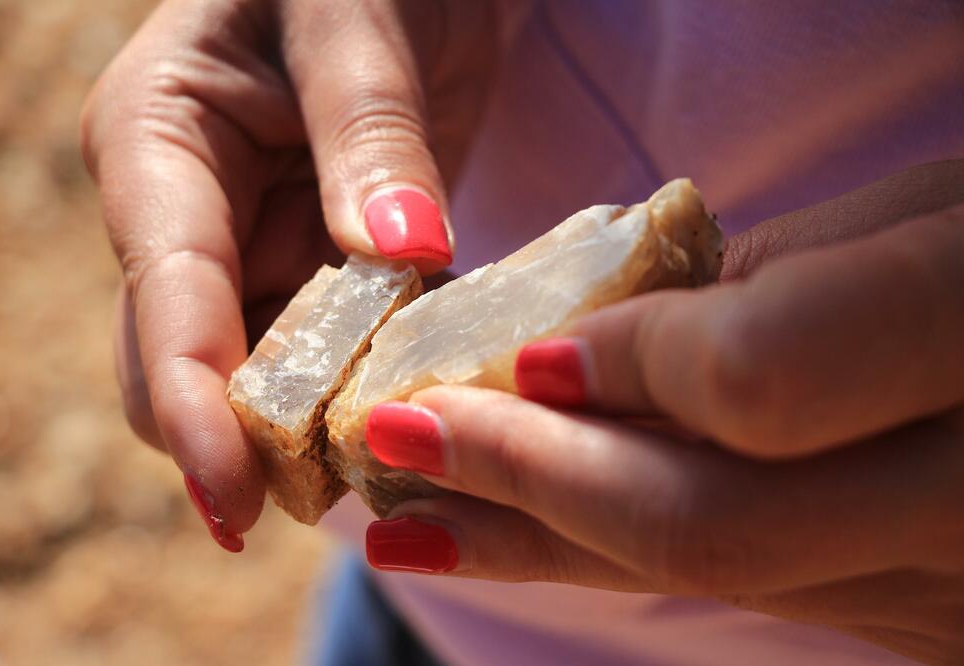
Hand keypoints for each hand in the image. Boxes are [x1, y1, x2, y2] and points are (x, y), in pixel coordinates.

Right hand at [81, 0, 496, 549]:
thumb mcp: (356, 26)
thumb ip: (370, 137)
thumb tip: (400, 249)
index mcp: (157, 147)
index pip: (165, 300)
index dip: (195, 411)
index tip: (236, 505)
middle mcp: (189, 216)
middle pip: (192, 368)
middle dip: (253, 440)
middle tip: (347, 489)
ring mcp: (253, 250)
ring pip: (260, 379)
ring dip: (318, 427)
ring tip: (400, 456)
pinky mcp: (316, 270)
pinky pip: (328, 356)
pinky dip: (367, 389)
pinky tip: (421, 405)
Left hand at [362, 161, 963, 663]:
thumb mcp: (917, 216)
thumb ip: (765, 286)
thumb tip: (586, 350)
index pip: (762, 381)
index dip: (633, 365)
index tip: (530, 355)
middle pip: (708, 523)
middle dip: (528, 477)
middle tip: (395, 433)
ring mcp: (945, 582)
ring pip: (706, 576)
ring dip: (537, 539)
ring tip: (406, 519)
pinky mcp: (909, 613)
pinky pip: (734, 585)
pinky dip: (608, 551)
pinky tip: (511, 532)